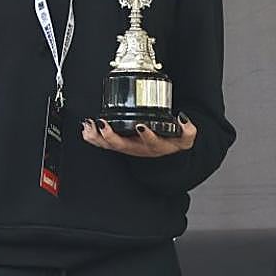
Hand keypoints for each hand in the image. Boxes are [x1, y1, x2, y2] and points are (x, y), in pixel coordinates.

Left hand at [80, 114, 195, 157]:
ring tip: (89, 127)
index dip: (147, 135)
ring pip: (111, 146)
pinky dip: (94, 138)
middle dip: (112, 136)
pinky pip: (104, 145)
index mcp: (155, 145)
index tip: (141, 125)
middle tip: (103, 125)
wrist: (166, 156)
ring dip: (99, 138)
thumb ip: (189, 130)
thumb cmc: (173, 144)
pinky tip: (86, 130)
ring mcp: (128, 148)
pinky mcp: (120, 146)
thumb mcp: (186, 139)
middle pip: (124, 146)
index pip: (151, 141)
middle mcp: (139, 148)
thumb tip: (184, 119)